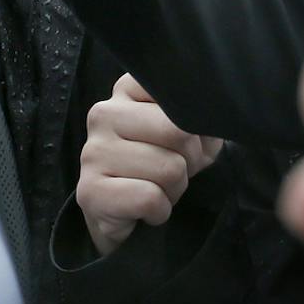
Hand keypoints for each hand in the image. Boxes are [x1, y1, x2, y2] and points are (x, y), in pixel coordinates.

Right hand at [76, 74, 222, 256]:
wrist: (126, 214)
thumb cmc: (161, 164)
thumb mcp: (190, 133)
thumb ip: (200, 117)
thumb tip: (213, 117)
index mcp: (128, 89)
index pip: (179, 95)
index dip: (196, 126)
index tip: (183, 140)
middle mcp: (104, 113)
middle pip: (178, 132)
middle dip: (189, 161)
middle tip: (173, 171)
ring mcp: (93, 151)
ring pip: (168, 169)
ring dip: (174, 189)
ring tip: (157, 189)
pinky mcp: (90, 190)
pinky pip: (150, 198)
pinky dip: (159, 210)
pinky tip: (145, 207)